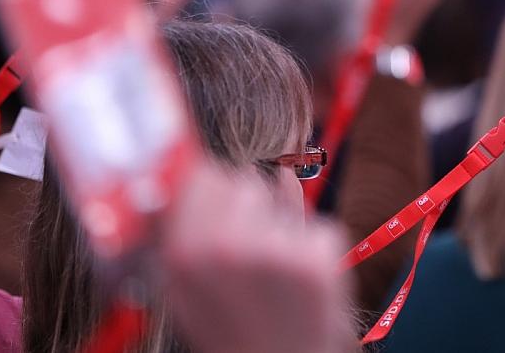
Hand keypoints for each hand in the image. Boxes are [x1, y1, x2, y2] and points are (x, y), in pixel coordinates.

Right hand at [162, 164, 352, 352]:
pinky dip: (318, 251)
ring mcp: (272, 251)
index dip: (213, 191)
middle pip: (243, 183)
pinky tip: (302, 287)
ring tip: (273, 275)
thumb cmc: (233, 330)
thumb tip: (202, 172)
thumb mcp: (193, 286)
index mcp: (183, 254)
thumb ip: (193, 225)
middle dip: (248, 209)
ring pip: (282, 204)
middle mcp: (224, 246)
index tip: (220, 207)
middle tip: (250, 255)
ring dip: (280, 229)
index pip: (200, 177)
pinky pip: (321, 227)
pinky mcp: (315, 261)